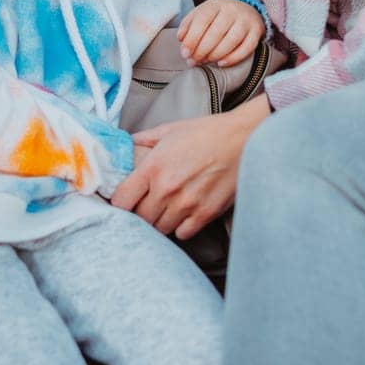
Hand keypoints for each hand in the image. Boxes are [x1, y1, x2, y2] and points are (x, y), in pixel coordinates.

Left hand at [110, 95, 270, 238]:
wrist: (244, 138)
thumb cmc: (207, 132)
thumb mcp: (170, 130)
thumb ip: (144, 141)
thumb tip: (126, 146)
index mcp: (153, 167)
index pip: (121, 200)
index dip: (119, 202)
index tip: (125, 199)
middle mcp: (167, 189)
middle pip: (139, 219)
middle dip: (140, 213)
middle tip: (146, 204)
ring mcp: (187, 204)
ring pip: (160, 229)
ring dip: (160, 221)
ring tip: (166, 208)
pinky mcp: (206, 214)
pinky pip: (183, 234)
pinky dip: (181, 227)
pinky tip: (184, 214)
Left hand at [177, 0, 263, 66]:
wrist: (244, 9)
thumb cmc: (217, 16)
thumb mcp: (200, 14)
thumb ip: (188, 25)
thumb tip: (181, 39)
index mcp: (215, 4)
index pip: (202, 20)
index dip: (192, 38)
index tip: (185, 53)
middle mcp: (232, 10)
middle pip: (216, 32)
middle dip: (202, 50)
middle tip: (193, 61)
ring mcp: (246, 20)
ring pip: (231, 40)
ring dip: (215, 55)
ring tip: (205, 61)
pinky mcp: (257, 31)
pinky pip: (247, 48)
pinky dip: (233, 58)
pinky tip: (221, 63)